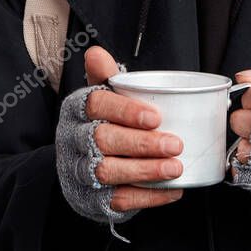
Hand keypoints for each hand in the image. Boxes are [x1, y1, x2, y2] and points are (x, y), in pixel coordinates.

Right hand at [55, 46, 183, 235]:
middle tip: (175, 144)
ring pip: (108, 171)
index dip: (125, 110)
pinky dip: (148, 196)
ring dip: (145, 170)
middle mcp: (74, 139)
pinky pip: (119, 199)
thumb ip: (105, 76)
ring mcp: (80, 171)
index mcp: (77, 110)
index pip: (96, 104)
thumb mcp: (101, 97)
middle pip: (103, 140)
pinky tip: (173, 189)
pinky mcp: (92, 198)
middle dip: (142, 144)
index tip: (155, 117)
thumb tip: (96, 51)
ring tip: (176, 167)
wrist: (80, 167)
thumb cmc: (101, 124)